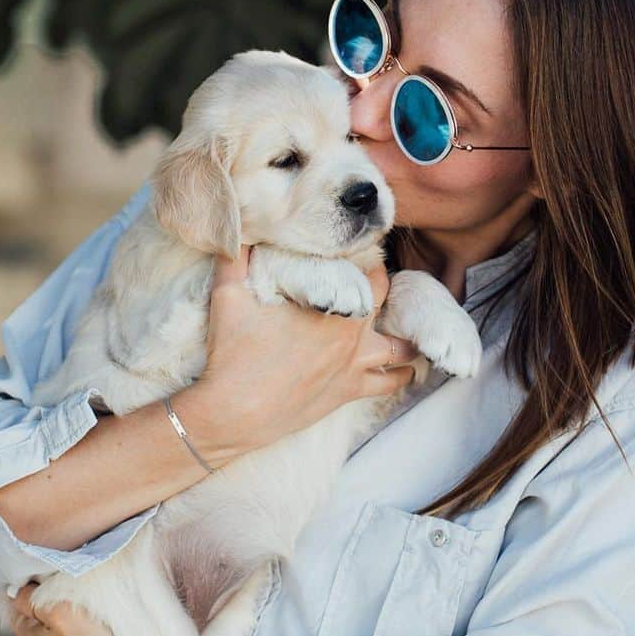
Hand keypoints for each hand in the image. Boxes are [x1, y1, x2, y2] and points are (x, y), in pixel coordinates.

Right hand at [180, 247, 417, 455]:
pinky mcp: (348, 393)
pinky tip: (406, 370)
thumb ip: (234, 254)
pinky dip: (403, 374)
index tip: (363, 250)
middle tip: (377, 280)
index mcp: (334, 308)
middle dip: (386, 288)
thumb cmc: (234, 353)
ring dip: (405, 334)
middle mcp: (354, 336)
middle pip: (388, 302)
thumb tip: (237, 223)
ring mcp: (354, 367)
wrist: (235, 411)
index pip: (372, 273)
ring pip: (401, 347)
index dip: (370, 259)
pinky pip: (390, 383)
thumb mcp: (228, 293)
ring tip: (406, 324)